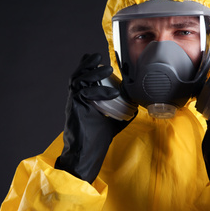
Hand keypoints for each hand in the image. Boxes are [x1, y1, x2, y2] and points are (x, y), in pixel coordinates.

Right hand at [55, 53, 133, 182]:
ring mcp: (74, 103)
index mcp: (83, 99)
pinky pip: (85, 94)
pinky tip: (112, 92)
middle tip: (98, 56)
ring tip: (106, 68)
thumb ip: (120, 113)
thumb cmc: (95, 139)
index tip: (96, 58)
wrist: (85, 153)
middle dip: (87, 64)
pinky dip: (99, 91)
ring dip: (92, 72)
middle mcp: (76, 99)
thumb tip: (135, 107)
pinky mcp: (75, 108)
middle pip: (78, 75)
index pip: (83, 78)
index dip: (87, 66)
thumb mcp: (112, 122)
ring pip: (79, 80)